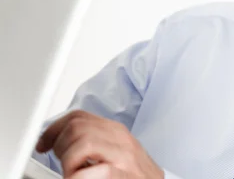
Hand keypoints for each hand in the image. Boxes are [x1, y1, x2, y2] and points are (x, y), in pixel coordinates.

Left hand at [35, 110, 163, 178]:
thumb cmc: (134, 177)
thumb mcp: (116, 153)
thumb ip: (94, 142)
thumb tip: (59, 140)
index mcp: (116, 132)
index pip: (78, 117)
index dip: (54, 129)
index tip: (44, 144)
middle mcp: (122, 140)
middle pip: (77, 127)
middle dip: (60, 147)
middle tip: (64, 165)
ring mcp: (124, 157)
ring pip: (83, 143)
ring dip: (69, 164)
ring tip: (73, 175)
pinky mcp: (123, 175)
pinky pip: (94, 171)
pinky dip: (77, 177)